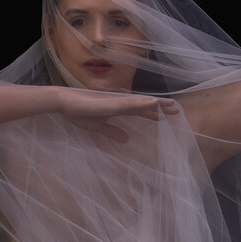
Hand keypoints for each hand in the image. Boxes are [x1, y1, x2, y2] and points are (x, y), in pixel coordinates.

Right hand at [57, 88, 179, 141]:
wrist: (63, 103)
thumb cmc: (78, 113)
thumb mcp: (98, 127)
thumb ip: (112, 132)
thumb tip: (126, 139)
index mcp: (117, 109)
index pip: (140, 111)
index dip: (153, 113)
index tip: (168, 115)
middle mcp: (119, 103)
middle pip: (144, 105)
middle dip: (160, 107)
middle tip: (177, 109)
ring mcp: (115, 102)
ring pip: (140, 103)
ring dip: (156, 104)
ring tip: (171, 104)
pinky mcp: (110, 103)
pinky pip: (129, 104)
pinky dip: (142, 103)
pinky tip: (153, 102)